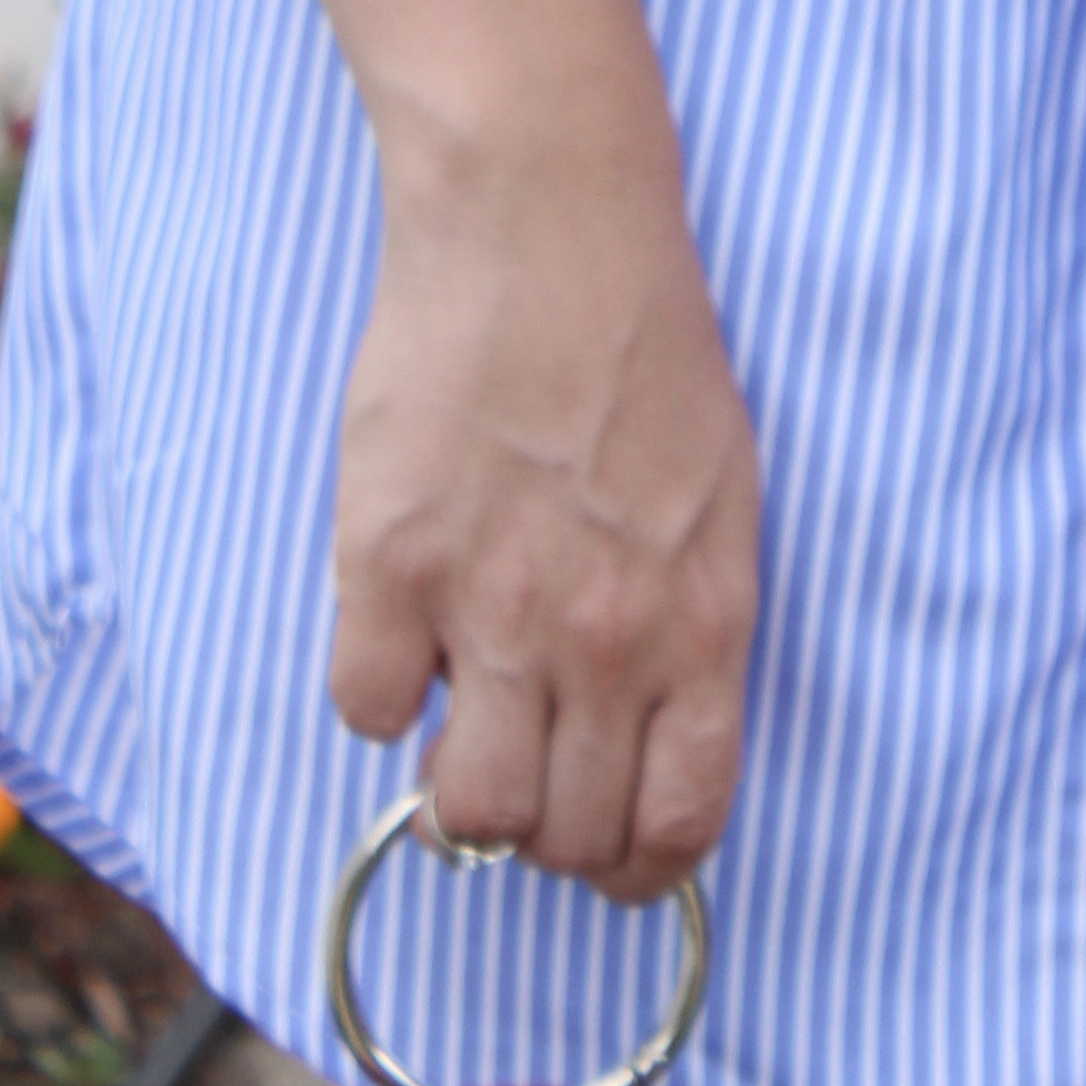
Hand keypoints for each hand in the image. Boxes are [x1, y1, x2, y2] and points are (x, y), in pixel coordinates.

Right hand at [334, 142, 758, 901]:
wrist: (547, 220)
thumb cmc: (641, 339)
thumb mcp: (716, 491)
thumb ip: (683, 620)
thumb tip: (635, 729)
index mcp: (702, 618)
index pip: (680, 824)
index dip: (635, 865)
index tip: (603, 846)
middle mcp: (608, 637)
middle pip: (566, 837)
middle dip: (542, 825)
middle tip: (521, 759)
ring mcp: (497, 607)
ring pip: (468, 814)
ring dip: (456, 784)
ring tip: (460, 706)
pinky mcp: (393, 564)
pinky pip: (368, 708)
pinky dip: (378, 682)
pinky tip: (401, 613)